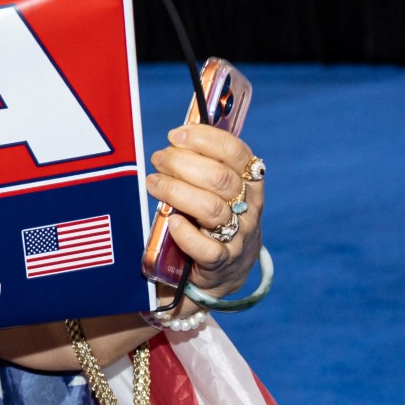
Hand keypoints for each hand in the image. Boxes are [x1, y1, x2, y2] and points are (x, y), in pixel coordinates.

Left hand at [146, 123, 263, 299]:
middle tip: (158, 159)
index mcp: (250, 183)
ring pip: (211, 208)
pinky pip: (207, 248)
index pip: (237, 153)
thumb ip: (204, 166)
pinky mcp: (222, 263)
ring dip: (176, 191)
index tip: (176, 135)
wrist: (226, 270)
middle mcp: (249, 208)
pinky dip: (187, 234)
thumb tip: (175, 139)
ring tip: (153, 183)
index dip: (206, 139)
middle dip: (182, 163)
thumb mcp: (218, 190)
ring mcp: (238, 236)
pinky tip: (172, 222)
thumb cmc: (214, 218)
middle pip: (220, 178)